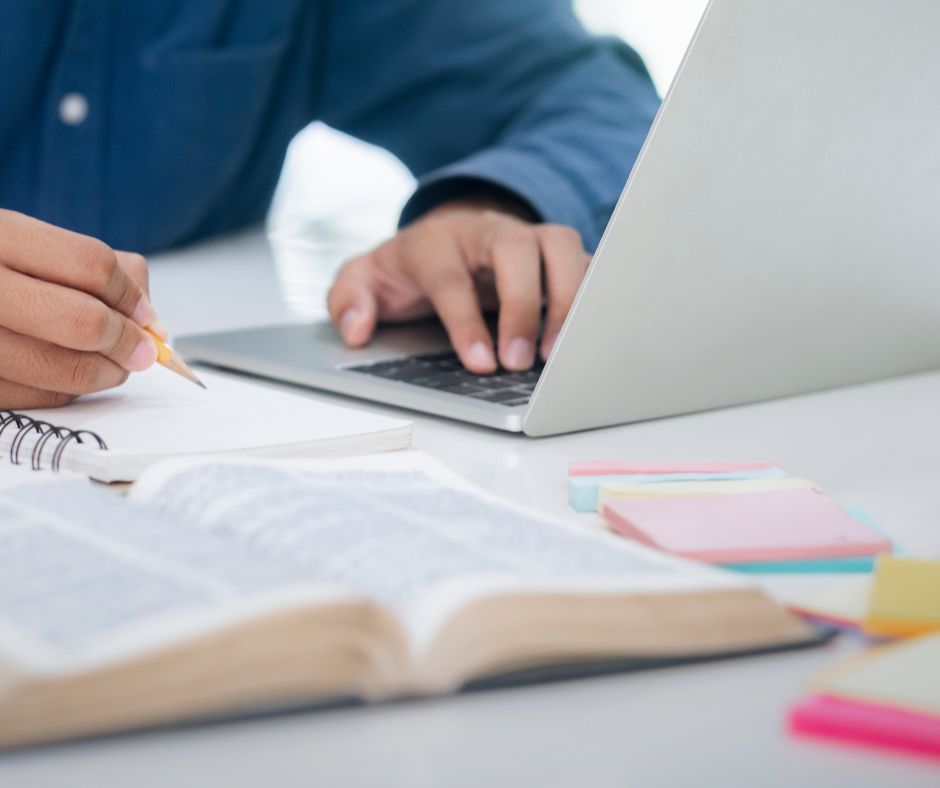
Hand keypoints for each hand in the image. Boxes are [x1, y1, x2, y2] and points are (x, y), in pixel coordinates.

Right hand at [0, 210, 162, 408]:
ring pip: (64, 368)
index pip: (92, 265)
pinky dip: (70, 391)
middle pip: (83, 322)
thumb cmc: (5, 270)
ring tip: (113, 365)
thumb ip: (110, 273)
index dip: (132, 296)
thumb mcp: (44, 248)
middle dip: (126, 341)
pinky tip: (70, 373)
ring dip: (106, 373)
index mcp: (3, 237)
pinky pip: (40, 397)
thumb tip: (152, 326)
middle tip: (141, 351)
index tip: (147, 317)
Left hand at [327, 201, 590, 373]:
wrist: (443, 238)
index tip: (481, 364)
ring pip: (562, 247)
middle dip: (523, 305)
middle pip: (517, 249)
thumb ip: (348, 299)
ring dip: (569, 299)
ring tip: (561, 354)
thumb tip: (356, 330)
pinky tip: (586, 338)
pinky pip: (587, 265)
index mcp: (436, 242)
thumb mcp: (364, 279)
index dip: (467, 322)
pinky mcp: (556, 254)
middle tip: (520, 362)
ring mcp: (527, 237)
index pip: (453, 278)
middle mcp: (487, 232)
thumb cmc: (407, 270)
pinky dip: (593, 297)